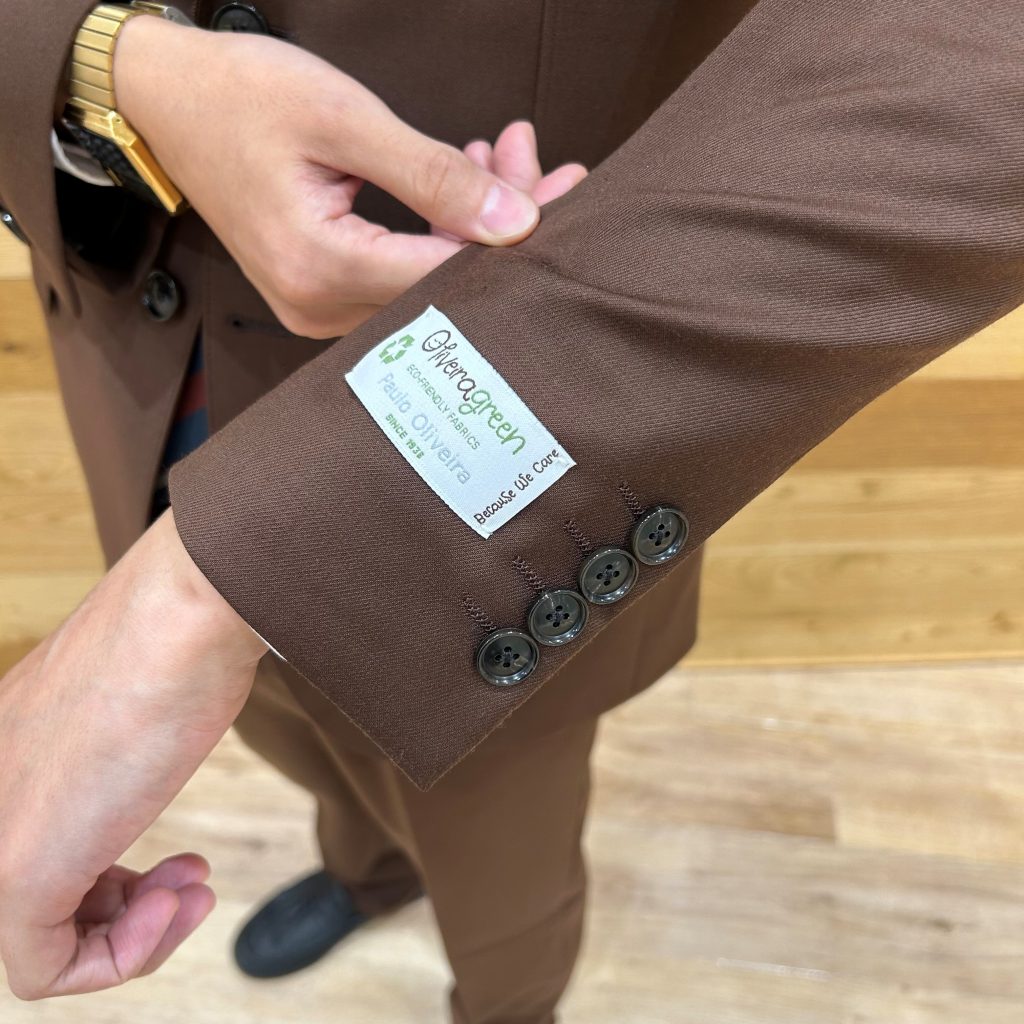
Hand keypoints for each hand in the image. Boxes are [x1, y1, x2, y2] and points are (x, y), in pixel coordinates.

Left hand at [0, 511, 266, 998]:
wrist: (186, 616)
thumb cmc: (176, 646)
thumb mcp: (131, 704)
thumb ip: (108, 754)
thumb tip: (132, 774)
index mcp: (5, 759)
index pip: (38, 854)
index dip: (109, 884)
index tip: (174, 862)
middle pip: (34, 907)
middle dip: (122, 913)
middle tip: (183, 883)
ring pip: (34, 944)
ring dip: (131, 937)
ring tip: (189, 892)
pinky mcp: (17, 871)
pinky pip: (46, 969)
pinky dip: (126, 956)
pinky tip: (180, 900)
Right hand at [114, 17, 586, 337]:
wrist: (165, 103)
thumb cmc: (241, 96)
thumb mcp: (343, 118)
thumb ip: (433, 176)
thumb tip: (516, 223)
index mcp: (320, 267)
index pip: (447, 276)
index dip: (515, 242)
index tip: (566, 195)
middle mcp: (318, 306)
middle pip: (443, 286)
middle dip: (502, 226)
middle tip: (544, 168)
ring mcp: (317, 308)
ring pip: (425, 282)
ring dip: (471, 224)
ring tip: (501, 157)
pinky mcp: (320, 294)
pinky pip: (398, 277)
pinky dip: (436, 232)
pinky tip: (459, 183)